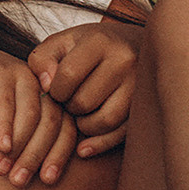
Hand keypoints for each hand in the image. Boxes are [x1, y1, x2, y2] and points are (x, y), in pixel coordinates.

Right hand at [0, 44, 78, 188]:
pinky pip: (6, 102)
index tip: (48, 180)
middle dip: (36, 156)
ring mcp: (23, 74)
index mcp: (54, 97)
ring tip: (3, 169)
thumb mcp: (10, 128)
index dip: (60, 155)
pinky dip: (4, 127)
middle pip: (52, 123)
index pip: (67, 128)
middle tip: (19, 181)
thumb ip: (26, 144)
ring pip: (31, 114)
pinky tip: (1, 147)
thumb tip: (41, 176)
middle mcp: (43, 84)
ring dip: (19, 146)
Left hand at [29, 21, 139, 155]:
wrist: (130, 46)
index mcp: (100, 41)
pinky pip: (122, 134)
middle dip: (69, 108)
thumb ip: (42, 60)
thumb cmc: (86, 48)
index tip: (55, 90)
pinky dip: (100, 143)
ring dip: (84, 126)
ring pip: (104, 121)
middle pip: (84, 101)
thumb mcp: (61, 44)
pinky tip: (84, 147)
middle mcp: (125, 60)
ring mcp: (140, 84)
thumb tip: (46, 86)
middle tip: (68, 103)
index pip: (68, 75)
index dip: (54, 90)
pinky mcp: (146, 106)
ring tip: (80, 115)